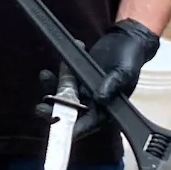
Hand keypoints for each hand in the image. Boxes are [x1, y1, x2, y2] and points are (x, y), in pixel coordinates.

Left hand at [34, 19, 160, 140]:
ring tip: (45, 75)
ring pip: (62, 97)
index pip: (88, 124)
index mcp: (106, 109)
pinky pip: (62, 80)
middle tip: (40, 108)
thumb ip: (113, 85)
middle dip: (53, 112)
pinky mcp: (76, 78)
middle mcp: (92, 104)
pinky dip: (55, 75)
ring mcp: (83, 91)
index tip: (58, 127)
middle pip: (70, 114)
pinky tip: (51, 67)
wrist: (126, 40)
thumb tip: (100, 99)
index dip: (72, 128)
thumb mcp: (124, 72)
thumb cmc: (130, 59)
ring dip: (50, 89)